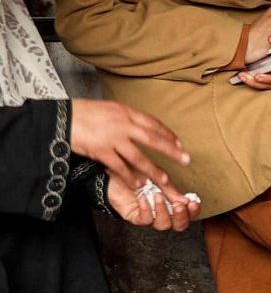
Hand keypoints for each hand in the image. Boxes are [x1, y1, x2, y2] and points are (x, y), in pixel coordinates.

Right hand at [70, 99, 191, 197]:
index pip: (152, 123)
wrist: (61, 118)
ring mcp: (113, 138)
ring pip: (139, 157)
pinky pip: (120, 167)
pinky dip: (130, 177)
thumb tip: (140, 125)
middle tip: (186, 160)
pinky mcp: (102, 151)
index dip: (168, 134)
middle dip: (171, 151)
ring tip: (164, 179)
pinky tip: (137, 184)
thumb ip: (125, 117)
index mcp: (125, 112)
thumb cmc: (83, 112)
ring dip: (153, 170)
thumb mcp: (108, 108)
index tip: (179, 143)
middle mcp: (122, 125)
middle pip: (153, 139)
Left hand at [106, 174, 193, 230]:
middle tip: (179, 205)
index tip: (193, 202)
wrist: (113, 170)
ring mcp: (149, 216)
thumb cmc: (136, 172)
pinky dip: (146, 209)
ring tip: (157, 196)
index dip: (193, 211)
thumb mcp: (158, 176)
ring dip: (163, 211)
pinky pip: (144, 220)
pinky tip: (144, 197)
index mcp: (171, 203)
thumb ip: (170, 189)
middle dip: (181, 216)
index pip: (188, 214)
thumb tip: (186, 200)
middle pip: (179, 226)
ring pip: (162, 225)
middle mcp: (162, 212)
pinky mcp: (134, 217)